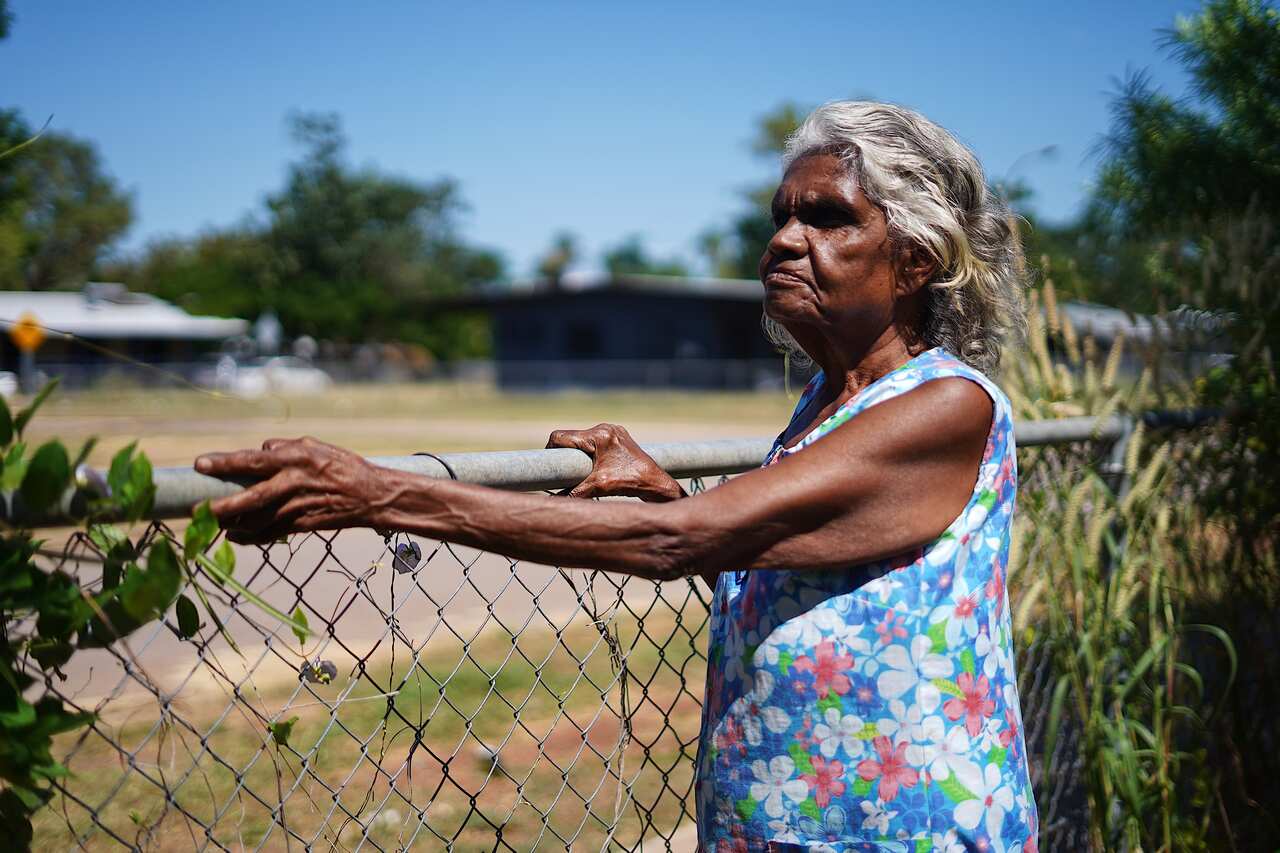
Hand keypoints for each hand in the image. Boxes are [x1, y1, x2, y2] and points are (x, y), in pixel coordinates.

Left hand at [194, 437, 389, 543]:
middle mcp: (294, 482)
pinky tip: (236, 537)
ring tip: (213, 523)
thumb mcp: (316, 446)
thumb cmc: (343, 467)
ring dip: (232, 524)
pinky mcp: (303, 525)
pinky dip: (250, 537)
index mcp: (296, 458)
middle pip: (250, 496)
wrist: (373, 496)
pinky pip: (270, 534)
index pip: (252, 460)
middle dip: (221, 504)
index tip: (199, 465)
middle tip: (196, 509)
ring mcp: (298, 506)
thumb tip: (260, 450)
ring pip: (257, 520)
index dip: (224, 463)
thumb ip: (285, 447)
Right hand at [546, 423, 685, 501]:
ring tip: (574, 471)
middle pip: (571, 437)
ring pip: (582, 439)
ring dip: (576, 453)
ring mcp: (612, 431)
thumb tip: (553, 503)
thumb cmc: (630, 482)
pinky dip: (588, 453)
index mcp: (598, 435)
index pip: (561, 436)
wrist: (656, 482)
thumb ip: (574, 493)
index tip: (548, 466)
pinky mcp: (618, 437)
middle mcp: (605, 428)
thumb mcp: (599, 487)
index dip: (549, 450)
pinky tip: (589, 467)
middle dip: (563, 454)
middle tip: (559, 471)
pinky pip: (595, 442)